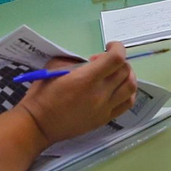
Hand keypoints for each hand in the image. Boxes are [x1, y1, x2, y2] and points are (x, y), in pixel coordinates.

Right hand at [16, 43, 137, 143]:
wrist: (39, 125)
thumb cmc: (42, 95)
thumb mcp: (55, 67)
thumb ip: (75, 60)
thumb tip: (90, 61)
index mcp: (86, 79)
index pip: (116, 59)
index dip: (118, 48)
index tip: (109, 46)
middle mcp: (100, 94)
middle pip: (125, 71)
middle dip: (119, 61)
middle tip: (104, 62)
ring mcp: (104, 108)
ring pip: (131, 87)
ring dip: (127, 75)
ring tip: (115, 74)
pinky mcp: (104, 119)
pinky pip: (126, 104)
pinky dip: (127, 92)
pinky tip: (117, 89)